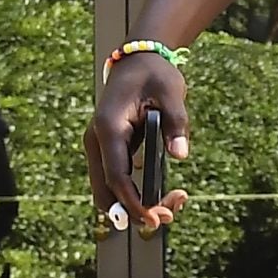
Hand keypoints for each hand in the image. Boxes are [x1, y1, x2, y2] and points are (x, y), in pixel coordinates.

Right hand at [85, 52, 191, 234]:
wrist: (138, 59)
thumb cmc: (154, 73)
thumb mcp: (171, 91)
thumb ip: (176, 122)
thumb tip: (180, 155)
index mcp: (109, 127)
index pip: (116, 176)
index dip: (133, 202)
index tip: (153, 218)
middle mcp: (97, 140)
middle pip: (106, 190)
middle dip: (132, 210)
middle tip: (166, 217)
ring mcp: (100, 146)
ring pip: (109, 189)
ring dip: (134, 204)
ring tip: (171, 206)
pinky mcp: (109, 149)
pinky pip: (116, 180)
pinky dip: (133, 193)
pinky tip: (161, 195)